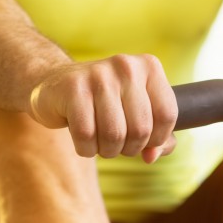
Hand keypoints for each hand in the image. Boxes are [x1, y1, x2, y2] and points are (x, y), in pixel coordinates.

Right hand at [29, 54, 177, 162]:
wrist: (55, 84)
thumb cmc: (104, 104)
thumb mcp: (137, 115)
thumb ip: (157, 138)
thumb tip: (152, 156)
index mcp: (149, 67)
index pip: (167, 115)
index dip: (157, 138)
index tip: (144, 140)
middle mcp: (126, 66)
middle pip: (141, 129)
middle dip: (130, 148)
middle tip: (117, 143)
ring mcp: (98, 75)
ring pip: (114, 135)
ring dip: (107, 151)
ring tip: (100, 142)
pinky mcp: (72, 88)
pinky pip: (86, 135)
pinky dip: (86, 149)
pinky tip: (83, 140)